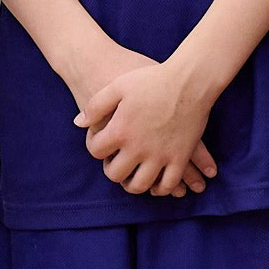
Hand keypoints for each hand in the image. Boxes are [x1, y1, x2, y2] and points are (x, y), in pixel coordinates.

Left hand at [79, 55, 219, 196]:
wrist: (189, 81)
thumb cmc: (152, 80)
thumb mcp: (118, 86)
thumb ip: (96, 106)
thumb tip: (79, 123)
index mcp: (120, 130)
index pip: (96, 151)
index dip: (94, 144)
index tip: (100, 138)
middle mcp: (138, 148)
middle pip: (115, 174)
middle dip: (111, 169)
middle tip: (114, 160)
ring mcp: (160, 156)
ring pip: (140, 185)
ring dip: (132, 184)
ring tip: (131, 175)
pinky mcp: (180, 158)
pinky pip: (167, 184)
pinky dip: (160, 188)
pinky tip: (155, 181)